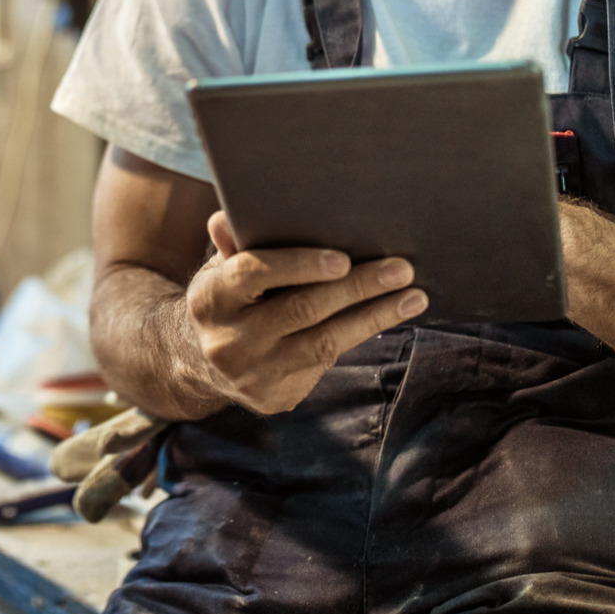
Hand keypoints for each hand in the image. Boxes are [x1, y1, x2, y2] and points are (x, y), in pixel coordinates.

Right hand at [185, 212, 426, 414]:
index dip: (300, 265)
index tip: (343, 259)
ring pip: (324, 343)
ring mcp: (253, 374)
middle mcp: (229, 340)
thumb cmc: (227, 299)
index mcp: (211, 297)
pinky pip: (323, 365)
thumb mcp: (221, 269)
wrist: (201, 362)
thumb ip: (233, 244)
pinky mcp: (274, 397)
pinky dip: (357, 338)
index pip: (255, 274)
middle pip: (302, 309)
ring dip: (374, 317)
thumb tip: (227, 216)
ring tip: (413, 297)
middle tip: (401, 269)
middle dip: (357, 287)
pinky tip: (385, 318)